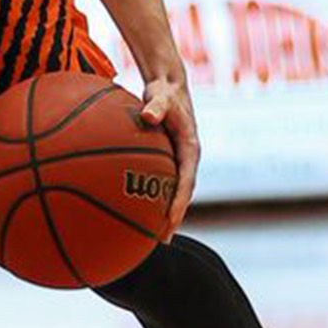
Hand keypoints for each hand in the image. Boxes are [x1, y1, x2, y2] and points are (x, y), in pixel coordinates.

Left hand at [139, 75, 199, 239]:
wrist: (169, 87)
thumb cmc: (164, 92)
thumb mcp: (161, 96)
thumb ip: (155, 106)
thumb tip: (147, 114)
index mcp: (190, 148)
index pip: (187, 180)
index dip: (179, 201)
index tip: (169, 219)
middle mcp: (187, 159)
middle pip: (183, 194)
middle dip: (174, 218)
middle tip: (161, 241)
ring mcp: (178, 161)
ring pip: (174, 193)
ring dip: (166, 214)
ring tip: (151, 237)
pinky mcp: (169, 160)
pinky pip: (163, 183)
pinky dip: (155, 199)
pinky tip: (137, 212)